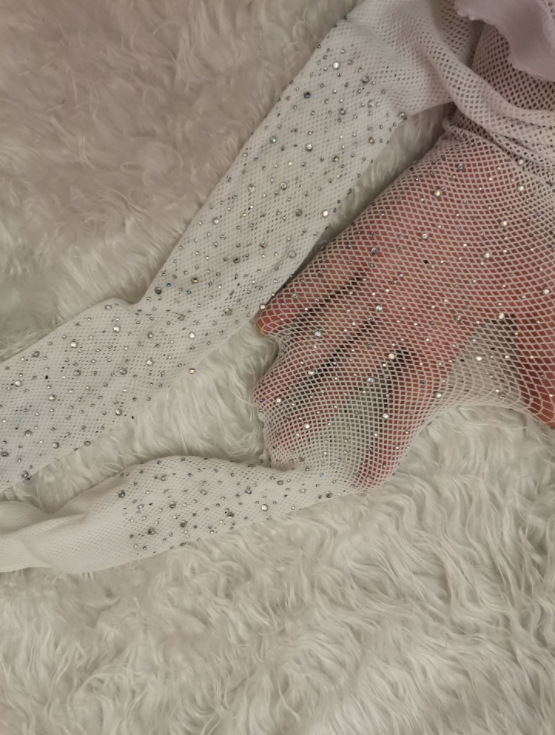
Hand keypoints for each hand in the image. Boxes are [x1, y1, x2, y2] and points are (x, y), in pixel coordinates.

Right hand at [253, 136, 554, 487]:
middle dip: (312, 415)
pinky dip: (288, 302)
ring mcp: (374, 282)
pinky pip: (314, 280)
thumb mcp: (541, 297)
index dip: (384, 445)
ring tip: (263, 398)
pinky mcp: (359, 244)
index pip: (406, 404)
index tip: (361, 479)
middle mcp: (399, 319)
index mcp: (440, 336)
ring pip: (322, 336)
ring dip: (289, 370)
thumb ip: (542, 356)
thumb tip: (552, 417)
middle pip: (347, 379)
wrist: (498, 159)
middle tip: (282, 444)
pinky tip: (262, 324)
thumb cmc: (521, 227)